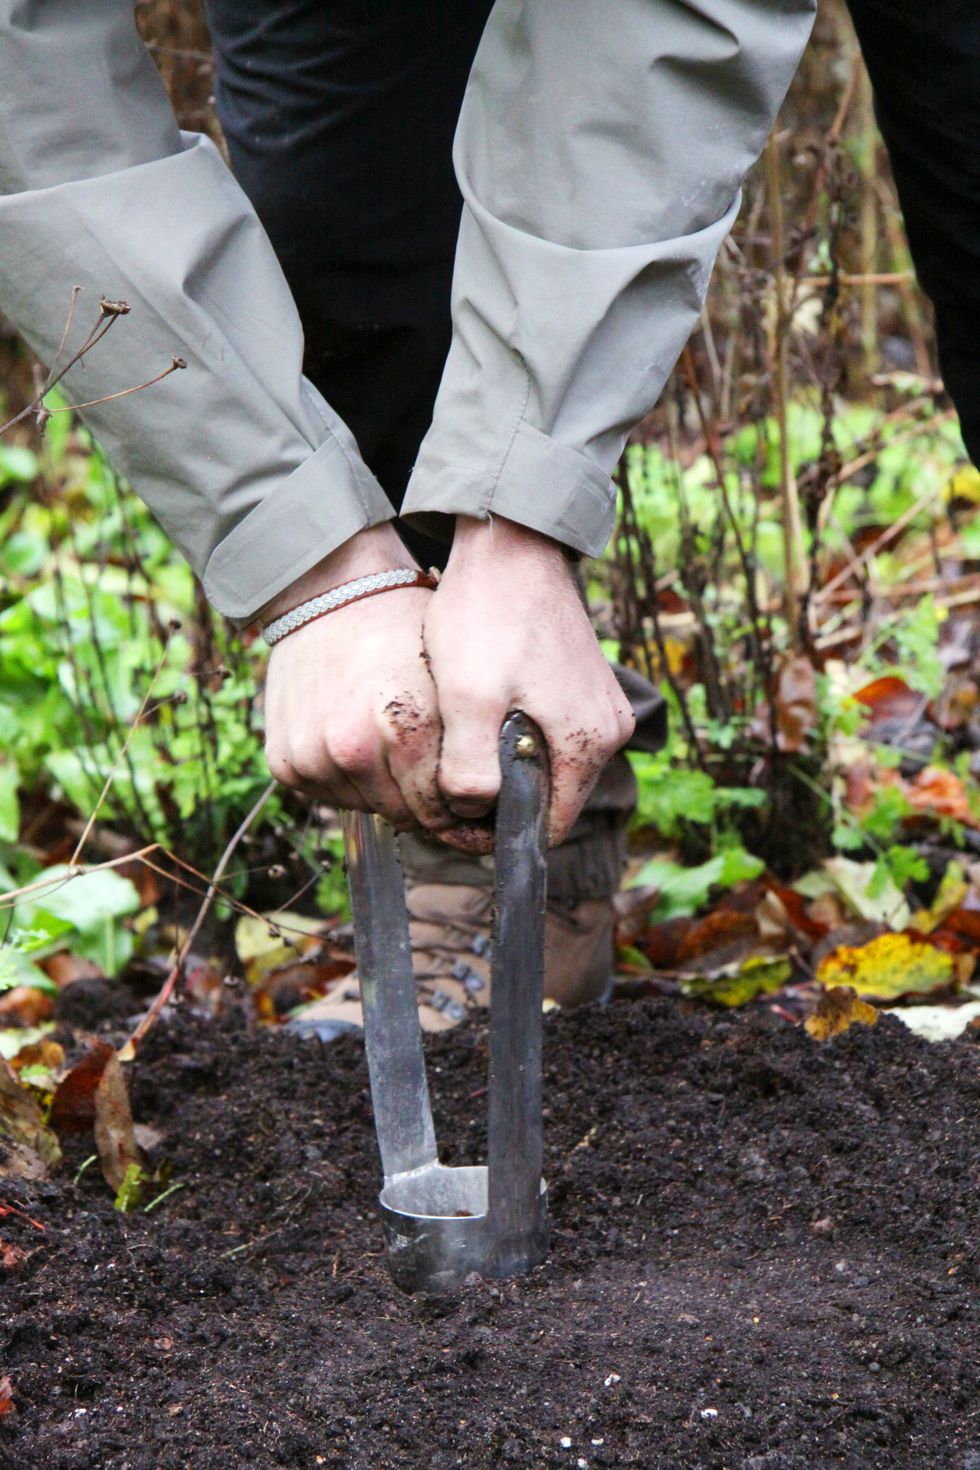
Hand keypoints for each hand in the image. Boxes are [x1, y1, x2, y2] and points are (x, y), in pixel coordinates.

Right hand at [260, 525, 452, 831]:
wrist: (329, 596)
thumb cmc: (401, 631)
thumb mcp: (451, 676)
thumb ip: (469, 743)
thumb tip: (485, 806)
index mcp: (404, 727)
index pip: (442, 809)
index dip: (461, 808)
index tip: (469, 805)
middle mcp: (352, 749)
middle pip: (405, 816)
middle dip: (424, 801)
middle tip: (429, 768)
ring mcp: (313, 758)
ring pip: (367, 808)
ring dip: (383, 790)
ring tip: (389, 744)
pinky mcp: (284, 763)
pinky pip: (328, 795)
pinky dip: (345, 780)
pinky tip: (356, 740)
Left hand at [423, 516, 634, 846]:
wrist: (508, 543)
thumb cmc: (487, 616)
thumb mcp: (469, 699)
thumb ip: (472, 768)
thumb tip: (474, 814)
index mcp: (589, 742)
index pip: (549, 827)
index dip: (498, 833)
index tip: (453, 819)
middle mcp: (609, 729)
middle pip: (549, 796)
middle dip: (500, 799)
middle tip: (445, 780)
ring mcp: (600, 704)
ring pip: (546, 763)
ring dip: (505, 764)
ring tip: (459, 742)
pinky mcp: (584, 682)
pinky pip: (550, 730)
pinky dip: (514, 733)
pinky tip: (479, 713)